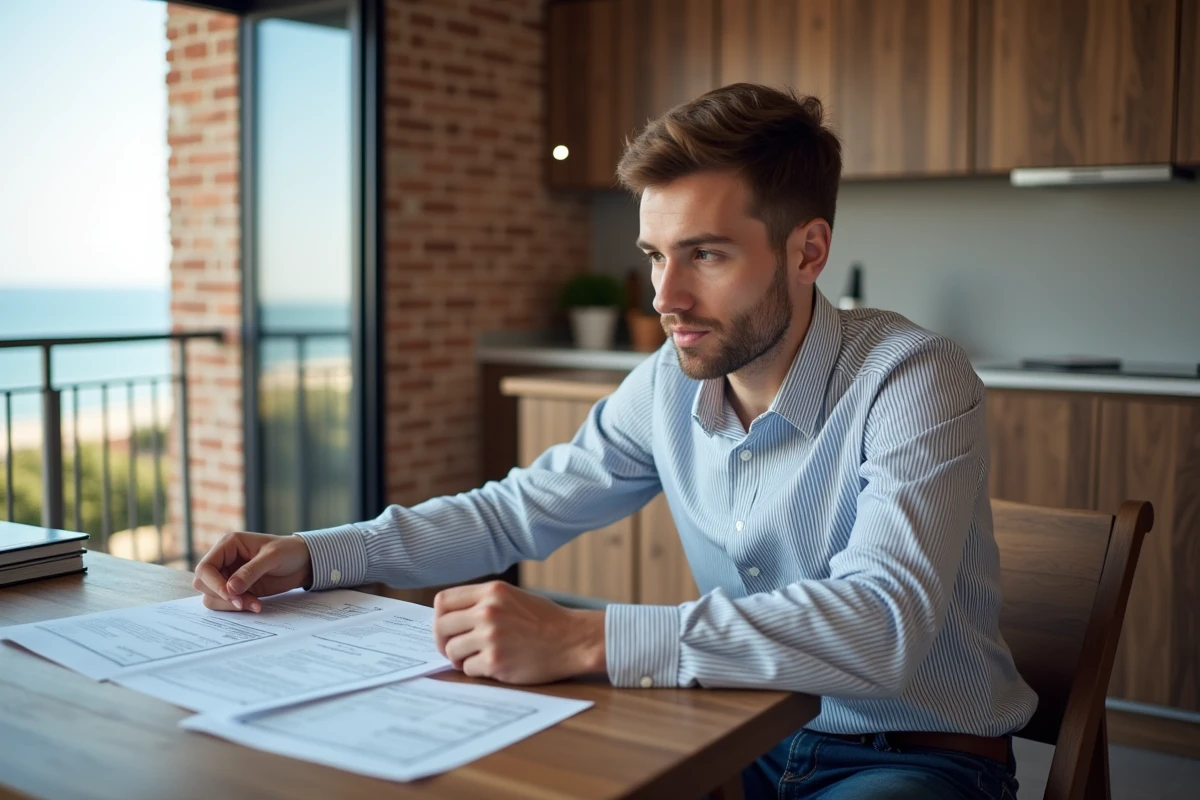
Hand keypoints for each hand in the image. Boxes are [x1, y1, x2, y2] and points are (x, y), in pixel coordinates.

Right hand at [192, 532, 313, 612]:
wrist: (303, 562)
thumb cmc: (288, 551)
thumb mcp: (272, 557)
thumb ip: (250, 572)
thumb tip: (230, 589)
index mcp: (228, 545)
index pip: (205, 568)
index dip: (214, 584)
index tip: (232, 595)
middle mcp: (224, 560)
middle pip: (203, 584)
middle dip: (222, 596)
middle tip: (244, 602)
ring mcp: (228, 576)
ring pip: (212, 596)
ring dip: (231, 605)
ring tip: (255, 604)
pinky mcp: (237, 589)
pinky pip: (226, 603)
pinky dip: (238, 607)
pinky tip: (256, 605)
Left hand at [433, 581, 605, 684]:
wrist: (573, 640)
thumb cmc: (545, 620)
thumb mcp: (513, 597)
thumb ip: (484, 602)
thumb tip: (450, 618)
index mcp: (492, 591)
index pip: (443, 601)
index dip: (440, 617)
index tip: (447, 628)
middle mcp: (488, 611)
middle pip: (441, 627)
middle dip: (444, 641)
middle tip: (455, 649)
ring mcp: (491, 637)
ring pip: (452, 650)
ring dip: (460, 658)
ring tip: (477, 658)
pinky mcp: (496, 661)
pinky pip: (468, 669)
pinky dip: (476, 670)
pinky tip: (493, 666)